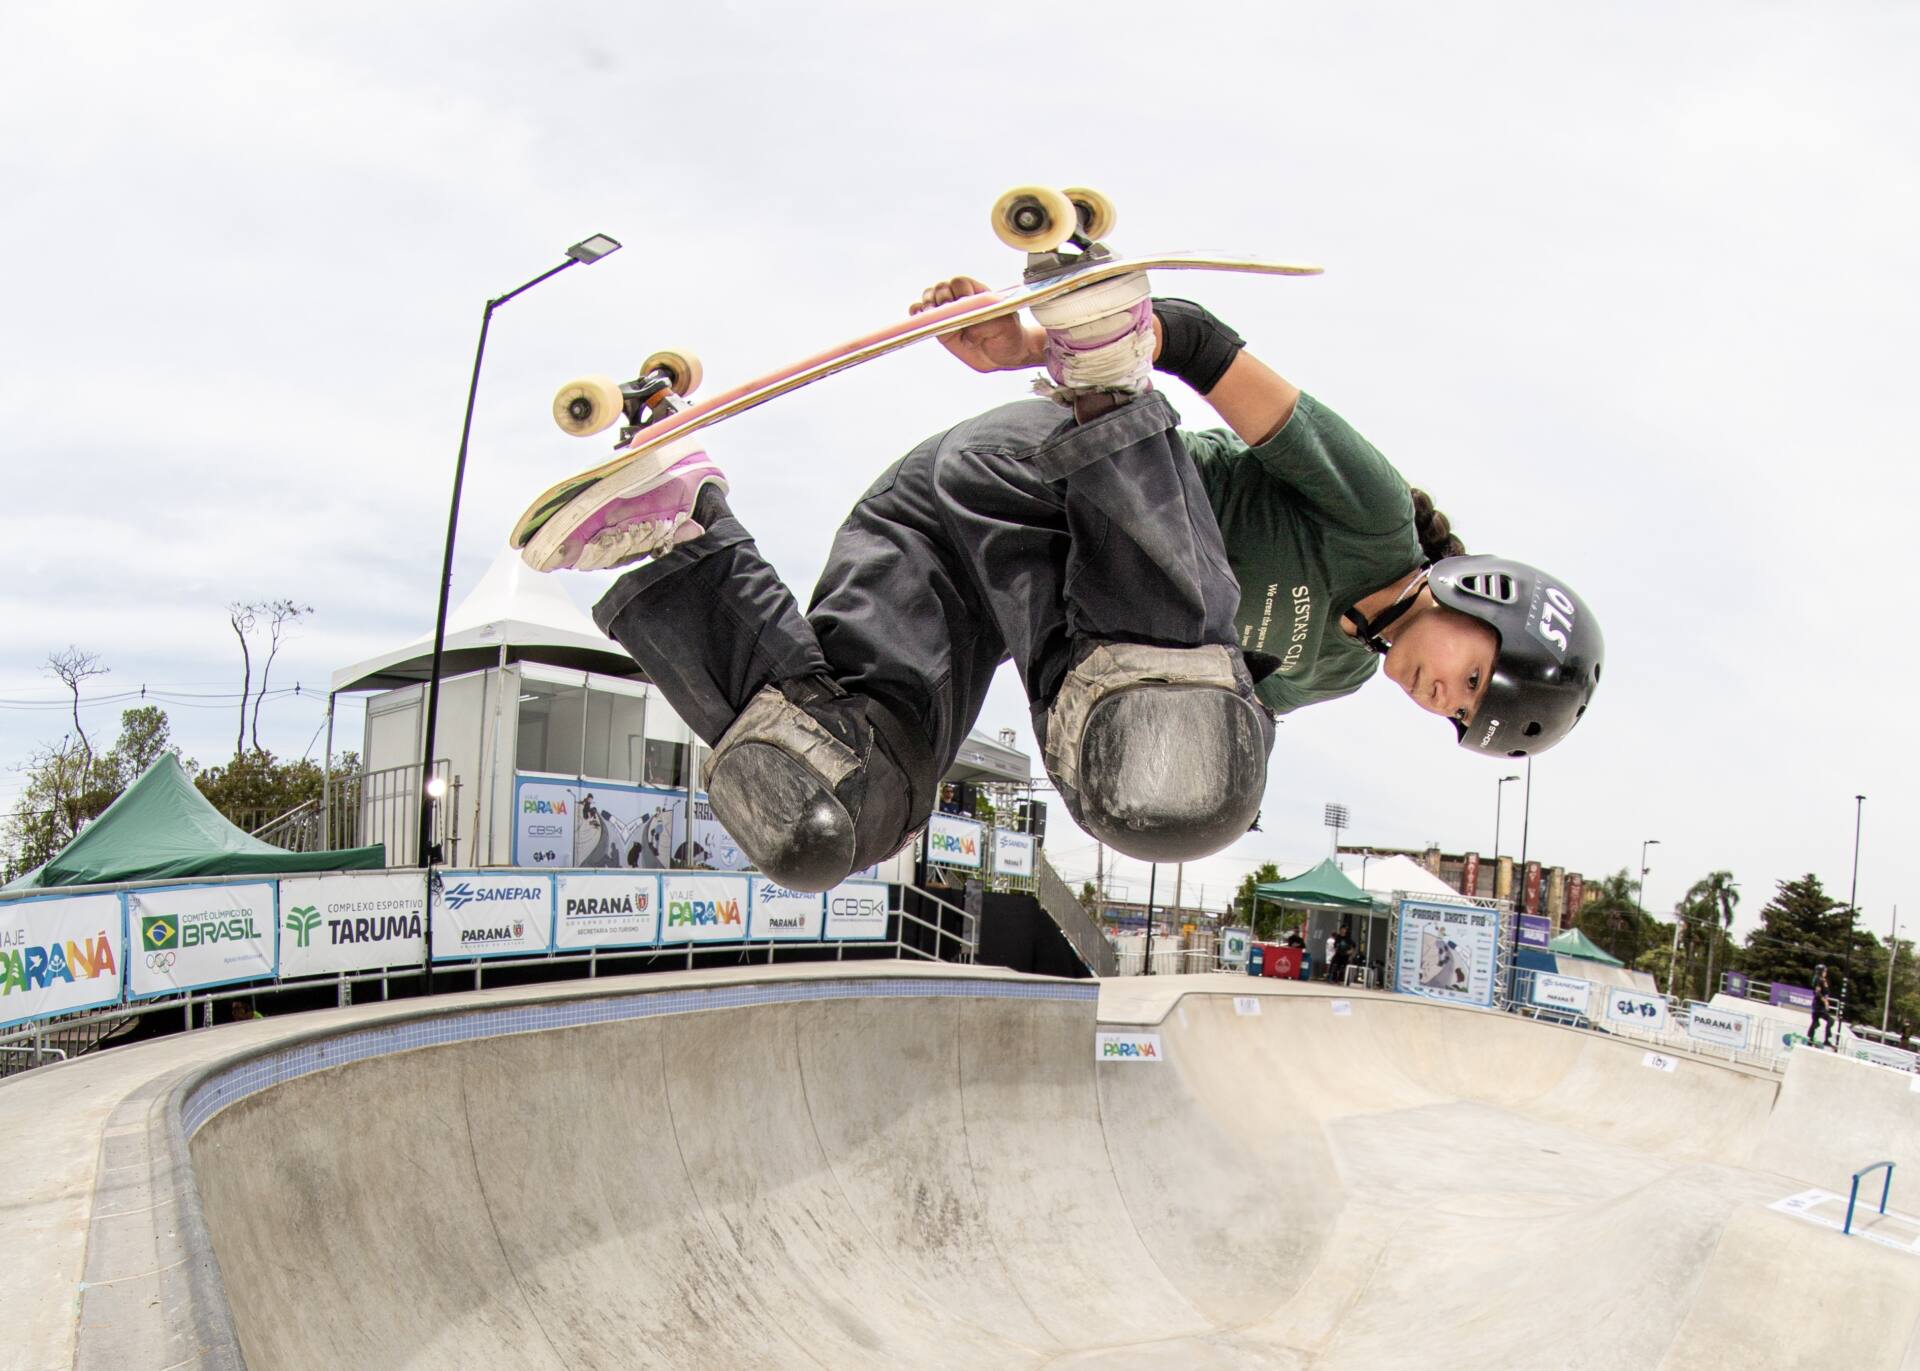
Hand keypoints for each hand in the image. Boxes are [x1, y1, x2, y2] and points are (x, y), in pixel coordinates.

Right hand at [910, 276, 1043, 372]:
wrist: (1006, 353)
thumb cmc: (1008, 334)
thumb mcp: (1006, 327)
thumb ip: (988, 324)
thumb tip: (968, 330)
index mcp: (977, 293)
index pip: (961, 283)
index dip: (959, 291)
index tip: (963, 302)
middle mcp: (960, 299)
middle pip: (941, 288)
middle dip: (940, 298)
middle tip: (944, 309)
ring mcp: (948, 313)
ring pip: (929, 299)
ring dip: (927, 304)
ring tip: (931, 314)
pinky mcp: (940, 328)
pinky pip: (922, 317)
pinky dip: (917, 315)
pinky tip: (918, 318)